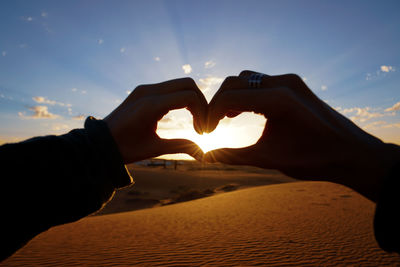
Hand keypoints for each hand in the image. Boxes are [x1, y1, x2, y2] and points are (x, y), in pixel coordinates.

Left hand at [104, 78, 206, 163]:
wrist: (99, 143)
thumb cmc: (124, 148)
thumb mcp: (153, 149)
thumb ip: (181, 146)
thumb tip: (204, 154)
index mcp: (150, 105)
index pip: (189, 97)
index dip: (202, 113)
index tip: (203, 132)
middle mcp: (148, 91)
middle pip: (188, 84)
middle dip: (201, 103)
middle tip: (203, 125)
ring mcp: (145, 88)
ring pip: (180, 84)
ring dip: (193, 100)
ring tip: (196, 123)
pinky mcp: (144, 91)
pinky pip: (170, 88)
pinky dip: (182, 98)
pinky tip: (185, 116)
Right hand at [205, 71, 399, 200]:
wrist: (351, 153)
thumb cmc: (313, 158)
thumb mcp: (268, 159)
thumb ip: (233, 156)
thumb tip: (206, 157)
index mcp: (278, 99)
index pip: (230, 97)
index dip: (211, 114)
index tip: (205, 132)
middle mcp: (284, 83)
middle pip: (235, 82)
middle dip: (217, 102)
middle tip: (211, 125)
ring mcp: (291, 81)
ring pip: (247, 78)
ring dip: (232, 95)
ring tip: (224, 118)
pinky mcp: (295, 84)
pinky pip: (261, 82)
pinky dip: (247, 93)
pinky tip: (243, 111)